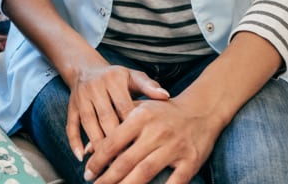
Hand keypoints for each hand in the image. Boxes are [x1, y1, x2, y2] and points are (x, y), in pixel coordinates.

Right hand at [67, 61, 168, 161]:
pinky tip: (82, 157)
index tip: (143, 148)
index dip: (133, 128)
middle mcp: (95, 86)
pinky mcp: (71, 105)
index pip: (124, 107)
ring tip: (108, 167)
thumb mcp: (133, 77)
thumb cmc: (117, 78)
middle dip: (116, 142)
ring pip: (89, 123)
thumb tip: (165, 96)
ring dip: (97, 146)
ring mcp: (81, 97)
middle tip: (126, 163)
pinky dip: (74, 141)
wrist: (86, 68)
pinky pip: (71, 125)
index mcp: (113, 79)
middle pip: (106, 117)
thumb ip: (149, 87)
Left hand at [82, 97, 214, 183]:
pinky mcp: (190, 161)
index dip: (98, 159)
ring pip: (145, 172)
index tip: (88, 172)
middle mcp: (156, 132)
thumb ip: (114, 126)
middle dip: (108, 177)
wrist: (200, 110)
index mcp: (140, 117)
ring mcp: (174, 147)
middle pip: (126, 160)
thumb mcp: (137, 110)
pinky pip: (174, 182)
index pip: (114, 142)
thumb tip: (87, 148)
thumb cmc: (162, 112)